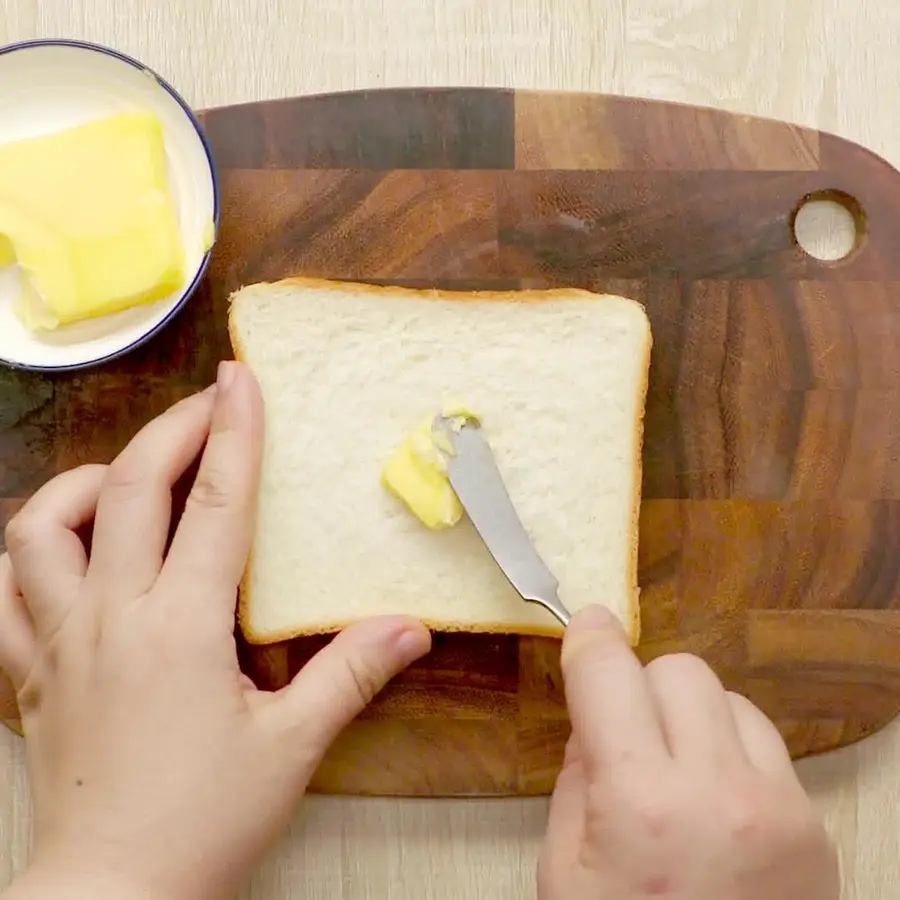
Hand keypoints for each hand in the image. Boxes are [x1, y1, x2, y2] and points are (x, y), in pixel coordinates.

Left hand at [0, 362, 431, 899]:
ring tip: (128, 479)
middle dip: (172, 430)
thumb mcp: (291, 748)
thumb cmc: (202, 824)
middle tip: (207, 404)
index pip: (215, 505)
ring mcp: (57, 642)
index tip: (241, 379)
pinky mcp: (27, 675)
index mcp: (181, 628)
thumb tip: (411, 627)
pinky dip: (28, 555)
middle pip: (131, 490)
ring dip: (86, 484)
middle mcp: (111, 618)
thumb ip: (351, 674)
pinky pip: (3, 594)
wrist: (111, 899)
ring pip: (41, 528)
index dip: (234, 433)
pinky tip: (64, 553)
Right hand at [539, 606, 839, 899]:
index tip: (587, 624)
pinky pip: (766, 745)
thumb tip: (597, 716)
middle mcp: (718, 791)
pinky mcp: (812, 827)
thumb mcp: (564, 873)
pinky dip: (732, 753)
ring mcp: (778, 808)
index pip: (609, 675)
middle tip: (627, 735)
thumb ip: (577, 777)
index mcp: (639, 803)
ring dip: (691, 717)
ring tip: (676, 773)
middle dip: (642, 688)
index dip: (590, 639)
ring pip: (729, 698)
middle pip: (679, 670)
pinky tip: (717, 804)